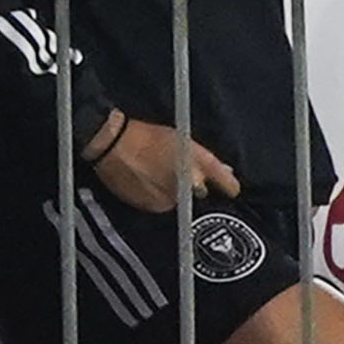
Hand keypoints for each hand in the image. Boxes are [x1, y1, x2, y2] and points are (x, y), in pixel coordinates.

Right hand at [86, 113, 241, 213]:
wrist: (113, 146)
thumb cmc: (148, 137)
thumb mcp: (182, 140)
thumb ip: (205, 160)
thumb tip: (225, 172)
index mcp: (200, 164)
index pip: (227, 184)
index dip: (229, 186)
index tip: (230, 189)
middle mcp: (190, 184)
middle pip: (201, 193)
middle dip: (194, 187)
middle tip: (176, 174)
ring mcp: (172, 198)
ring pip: (181, 200)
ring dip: (175, 193)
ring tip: (156, 177)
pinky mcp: (154, 207)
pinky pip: (164, 205)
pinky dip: (159, 197)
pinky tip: (147, 184)